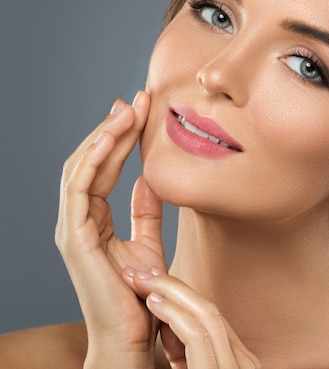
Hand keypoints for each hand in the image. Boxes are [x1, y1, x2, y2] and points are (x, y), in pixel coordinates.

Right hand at [55, 92, 166, 367]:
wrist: (133, 336)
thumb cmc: (140, 294)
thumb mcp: (147, 242)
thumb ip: (145, 212)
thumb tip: (150, 179)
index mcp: (92, 219)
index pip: (102, 168)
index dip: (120, 138)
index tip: (140, 111)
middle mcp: (77, 219)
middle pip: (89, 161)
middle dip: (112, 128)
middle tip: (135, 100)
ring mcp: (72, 228)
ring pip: (81, 167)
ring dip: (104, 135)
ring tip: (127, 109)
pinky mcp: (74, 237)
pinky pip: (80, 187)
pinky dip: (94, 158)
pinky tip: (113, 136)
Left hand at [124, 269, 260, 368]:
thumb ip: (185, 351)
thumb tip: (167, 323)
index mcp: (240, 360)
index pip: (211, 316)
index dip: (180, 294)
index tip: (152, 283)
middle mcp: (245, 362)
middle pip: (209, 309)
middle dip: (173, 286)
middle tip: (142, 273)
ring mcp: (236, 367)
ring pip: (206, 314)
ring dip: (170, 292)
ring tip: (143, 281)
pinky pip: (197, 334)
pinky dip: (173, 315)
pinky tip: (153, 303)